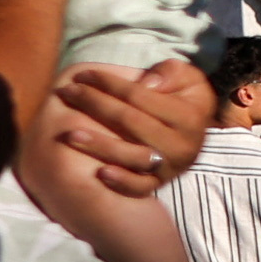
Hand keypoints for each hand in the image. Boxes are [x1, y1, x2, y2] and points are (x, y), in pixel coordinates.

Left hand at [46, 58, 208, 202]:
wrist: (194, 133)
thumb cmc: (181, 98)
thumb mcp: (186, 78)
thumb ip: (169, 73)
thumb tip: (145, 84)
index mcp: (187, 117)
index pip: (139, 97)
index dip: (109, 83)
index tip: (83, 74)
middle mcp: (181, 144)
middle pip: (129, 122)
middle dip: (94, 104)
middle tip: (66, 92)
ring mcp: (169, 166)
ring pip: (132, 156)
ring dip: (99, 144)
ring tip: (70, 134)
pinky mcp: (158, 183)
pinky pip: (140, 187)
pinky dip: (122, 182)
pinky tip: (100, 173)